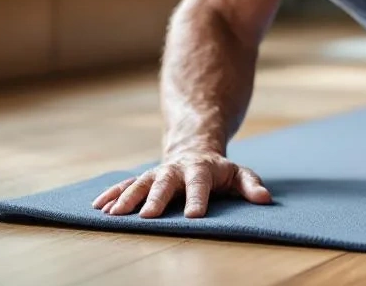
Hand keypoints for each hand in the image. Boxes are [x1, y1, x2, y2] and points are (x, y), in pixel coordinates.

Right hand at [91, 151, 271, 217]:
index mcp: (201, 169)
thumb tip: (265, 199)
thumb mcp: (238, 174)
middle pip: (165, 182)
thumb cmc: (219, 171)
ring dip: (127, 198)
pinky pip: (125, 185)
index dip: (198, 198)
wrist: (193, 149)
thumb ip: (250, 185)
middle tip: (147, 216)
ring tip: (115, 214)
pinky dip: (112, 195)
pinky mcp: (143, 179)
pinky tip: (99, 208)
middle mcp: (176, 170)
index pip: (200, 184)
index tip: (195, 216)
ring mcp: (157, 173)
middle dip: (155, 199)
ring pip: (140, 183)